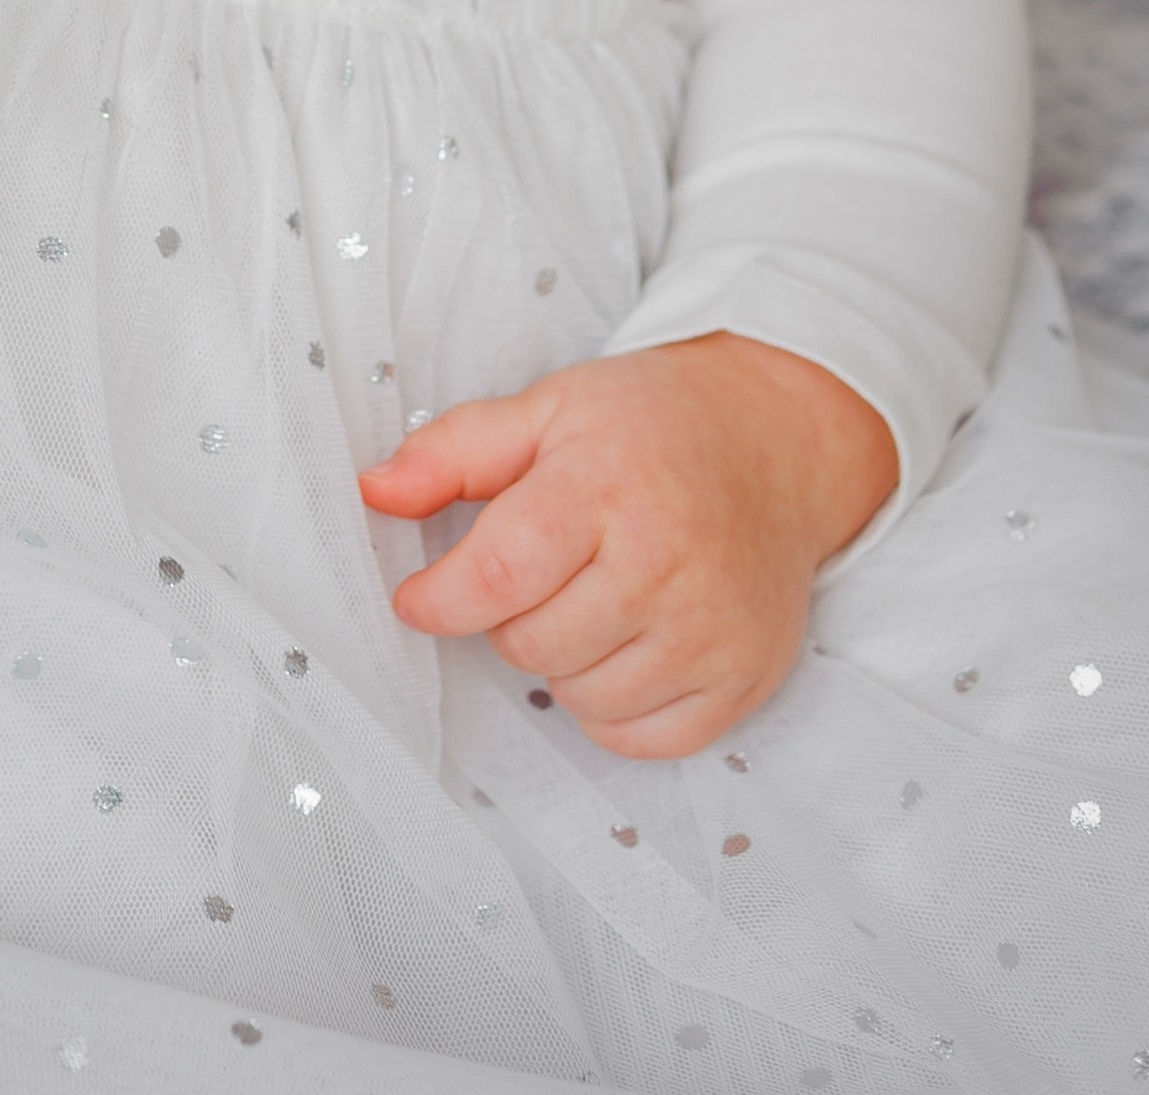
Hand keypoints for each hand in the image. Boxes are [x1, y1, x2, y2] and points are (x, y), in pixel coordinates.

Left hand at [357, 333, 896, 759]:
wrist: (775, 444)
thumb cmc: (650, 426)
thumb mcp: (546, 408)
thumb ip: (452, 451)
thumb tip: (373, 492)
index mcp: (604, 487)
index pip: (496, 573)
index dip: (438, 599)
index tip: (418, 597)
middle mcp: (664, 564)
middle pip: (529, 644)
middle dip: (508, 616)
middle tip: (539, 570)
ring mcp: (709, 631)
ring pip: (579, 699)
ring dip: (560, 661)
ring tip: (588, 598)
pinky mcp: (744, 680)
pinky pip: (640, 740)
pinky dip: (612, 707)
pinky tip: (624, 644)